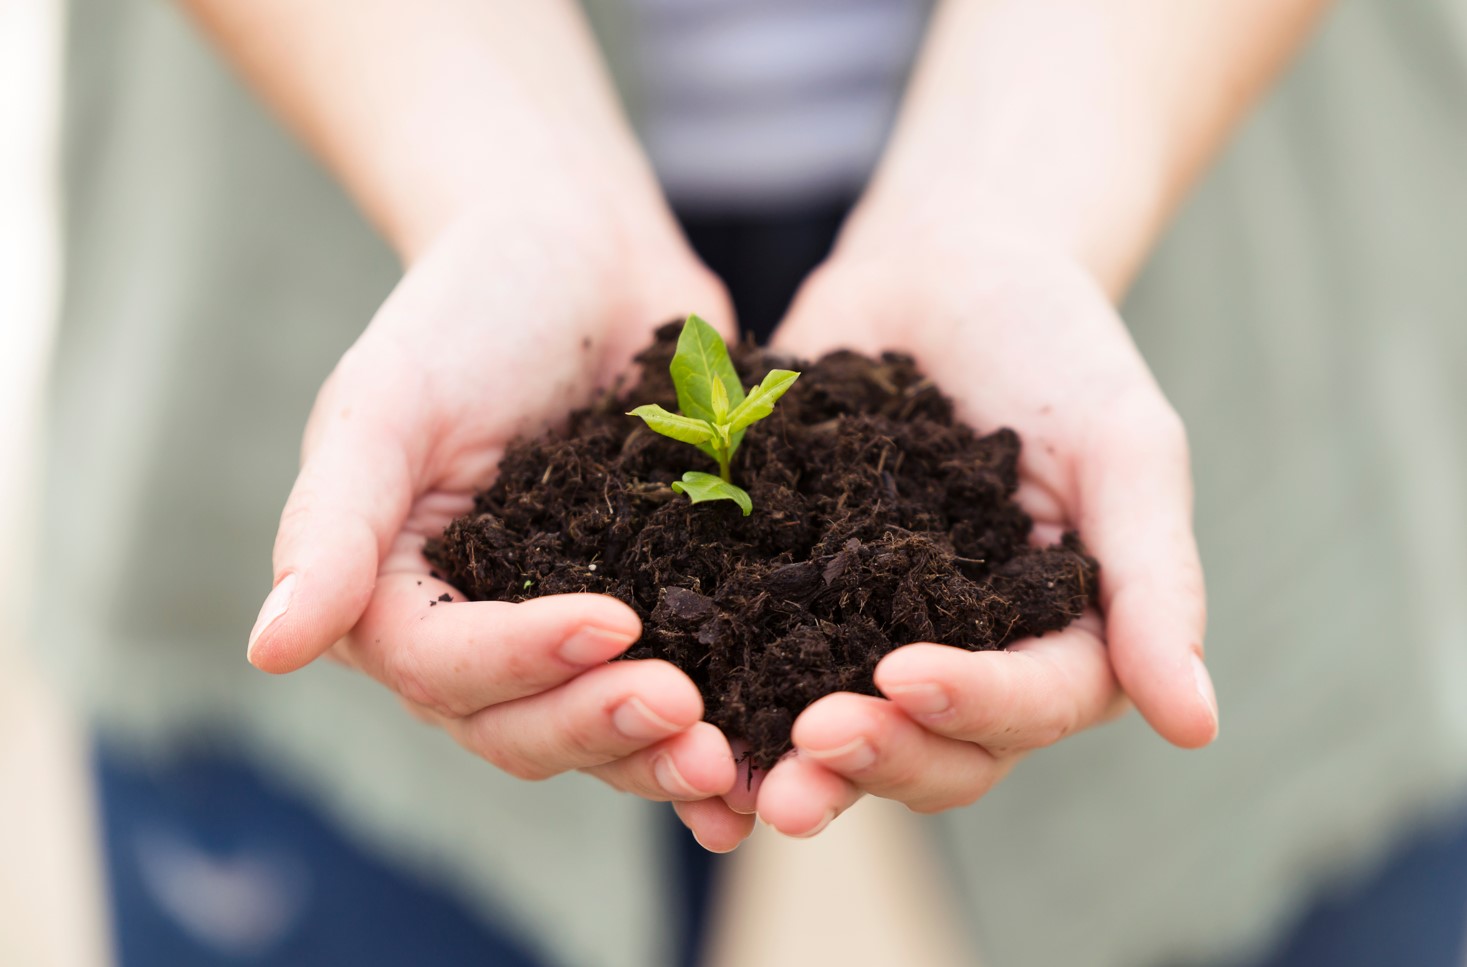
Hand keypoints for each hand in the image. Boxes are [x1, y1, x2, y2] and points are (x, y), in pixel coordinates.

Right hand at [245, 197, 745, 811]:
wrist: (580, 250)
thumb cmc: (469, 308)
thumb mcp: (389, 402)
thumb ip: (332, 524)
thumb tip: (270, 651)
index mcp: (396, 595)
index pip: (443, 665)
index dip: (522, 662)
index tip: (613, 621)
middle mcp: (479, 633)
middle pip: (523, 726)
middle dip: (601, 725)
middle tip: (688, 715)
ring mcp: (570, 628)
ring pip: (602, 730)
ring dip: (661, 755)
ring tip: (733, 761)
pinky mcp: (658, 610)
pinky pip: (687, 687)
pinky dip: (723, 727)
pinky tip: (771, 754)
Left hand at [684, 237, 1215, 843]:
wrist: (946, 269)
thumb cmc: (1054, 347)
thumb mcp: (1125, 446)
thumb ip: (1154, 578)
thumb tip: (1197, 727)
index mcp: (1061, 640)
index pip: (1031, 704)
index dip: (973, 706)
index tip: (906, 677)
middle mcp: (967, 659)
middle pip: (933, 748)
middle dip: (875, 757)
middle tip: (810, 748)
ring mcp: (870, 634)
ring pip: (841, 729)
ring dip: (792, 760)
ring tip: (733, 773)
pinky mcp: (789, 596)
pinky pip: (755, 658)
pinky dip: (720, 692)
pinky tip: (670, 698)